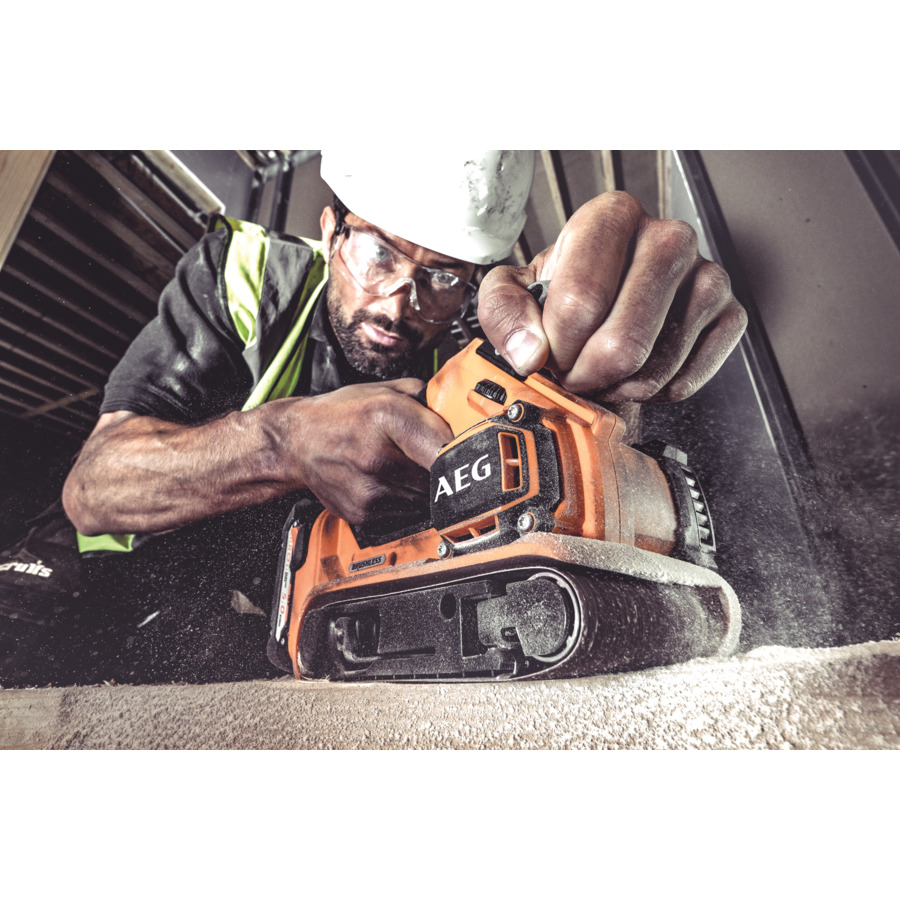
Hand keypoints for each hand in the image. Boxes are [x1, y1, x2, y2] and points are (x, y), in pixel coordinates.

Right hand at [288, 379, 452, 524]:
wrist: (297, 442)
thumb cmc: (342, 415)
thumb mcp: (386, 391)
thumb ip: (427, 399)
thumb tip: (462, 413)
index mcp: (385, 416)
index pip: (445, 447)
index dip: (463, 454)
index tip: (471, 455)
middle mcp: (376, 455)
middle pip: (439, 476)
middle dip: (442, 468)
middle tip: (428, 456)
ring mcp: (368, 488)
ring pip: (424, 497)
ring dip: (423, 485)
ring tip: (401, 465)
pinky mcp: (363, 512)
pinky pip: (404, 510)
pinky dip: (403, 497)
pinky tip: (384, 479)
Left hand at [476, 192, 747, 402]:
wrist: (608, 301)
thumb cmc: (562, 291)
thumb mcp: (514, 290)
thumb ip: (503, 312)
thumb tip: (530, 351)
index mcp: (612, 217)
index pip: (581, 301)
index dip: (557, 348)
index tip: (548, 357)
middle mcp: (668, 237)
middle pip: (623, 343)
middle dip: (586, 376)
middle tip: (573, 374)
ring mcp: (707, 275)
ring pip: (654, 368)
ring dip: (616, 388)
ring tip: (601, 370)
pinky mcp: (730, 315)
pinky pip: (686, 381)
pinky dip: (653, 393)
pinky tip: (636, 372)